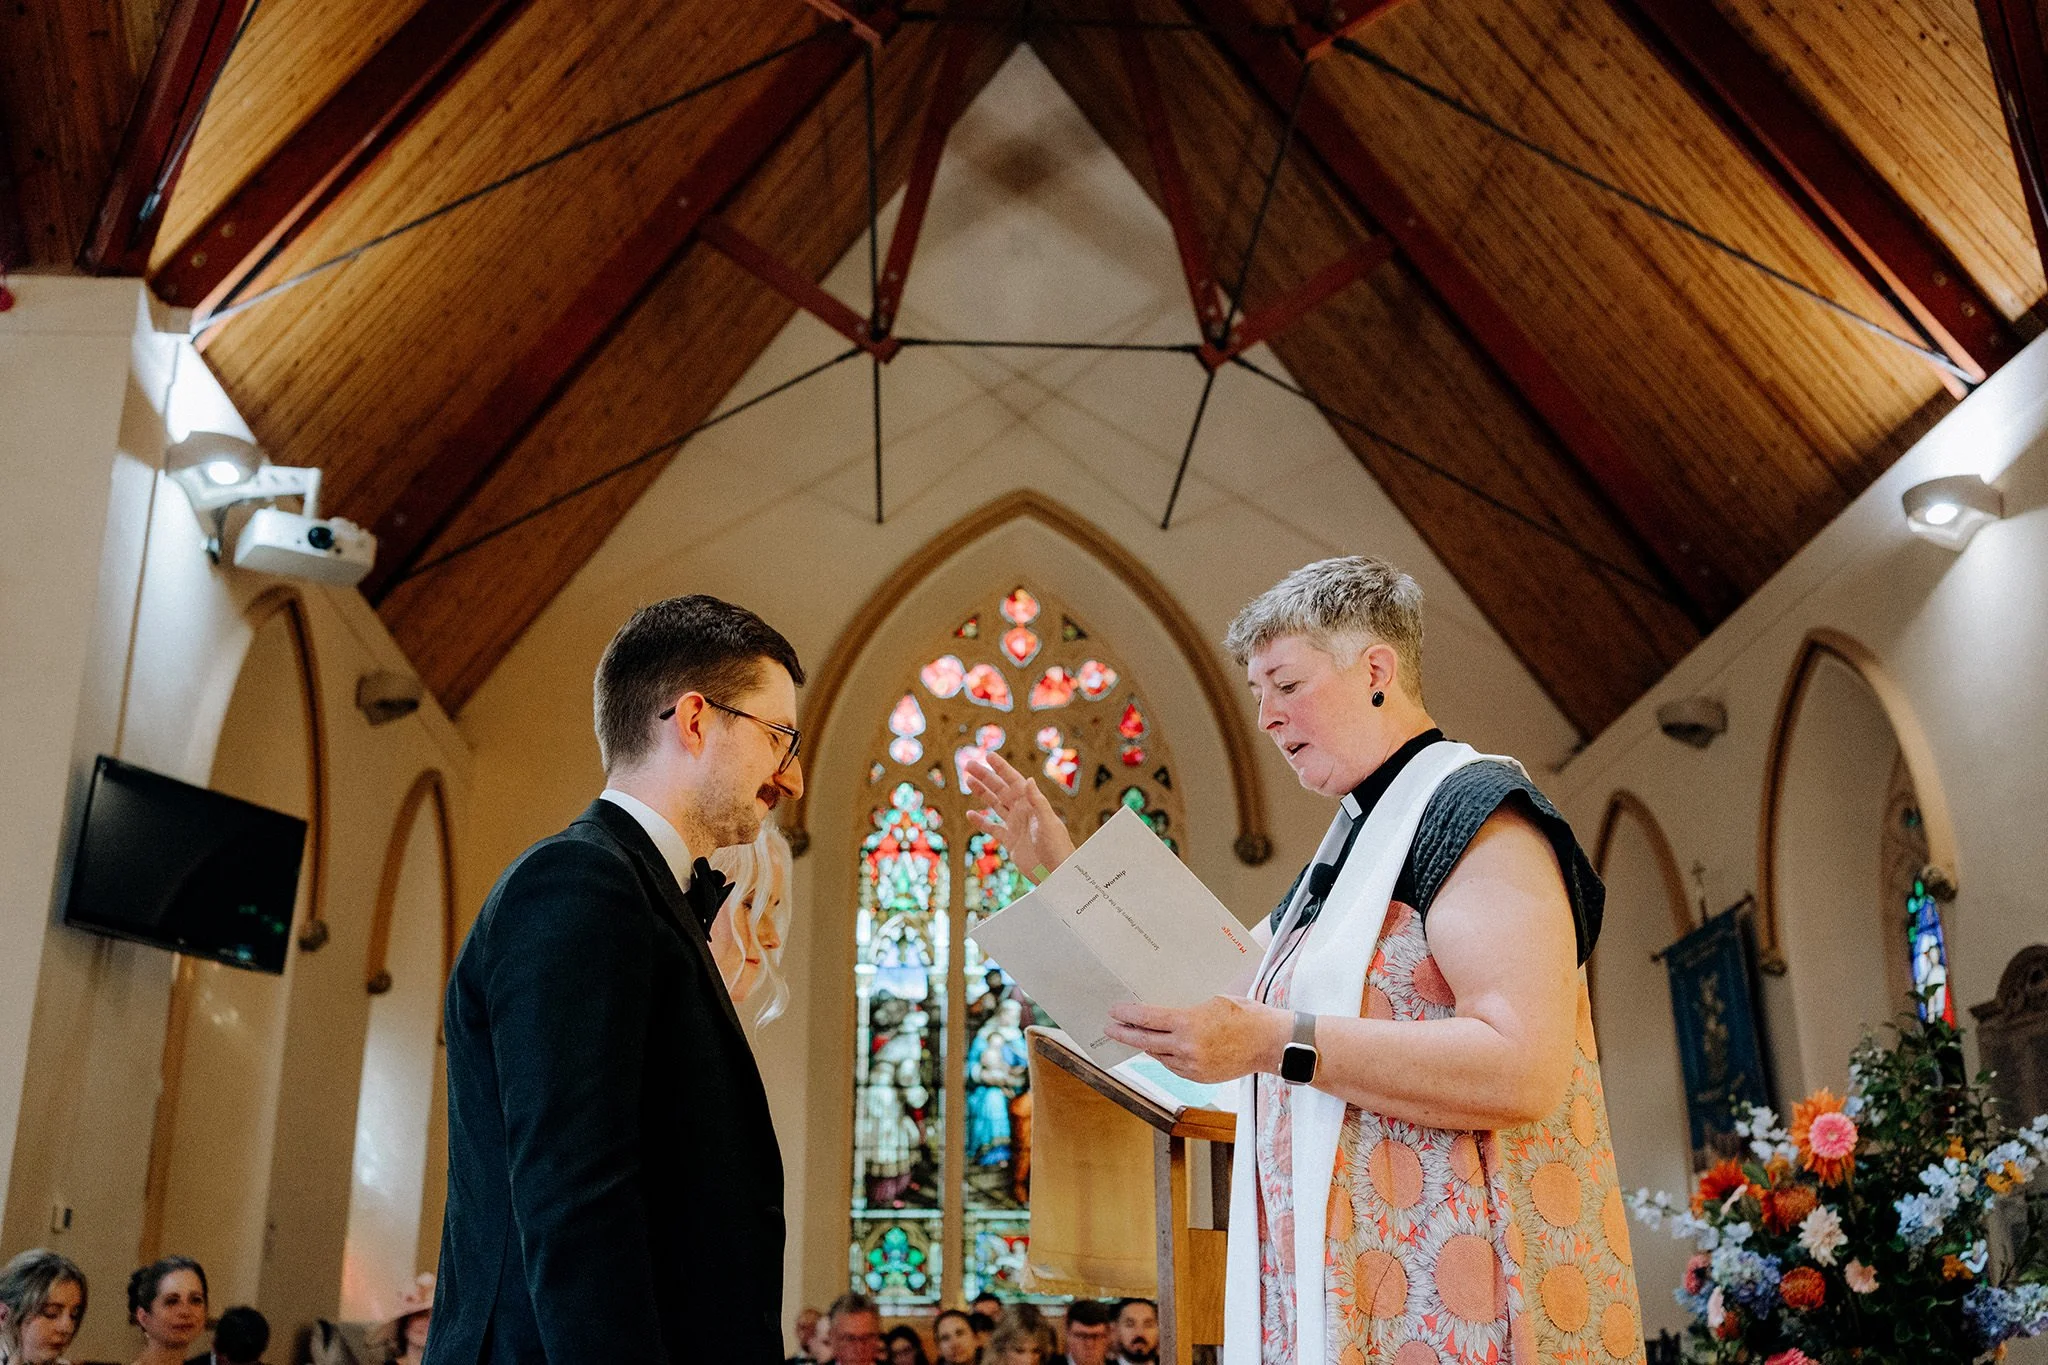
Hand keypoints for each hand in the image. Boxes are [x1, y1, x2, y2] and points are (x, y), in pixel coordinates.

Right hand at [961, 750, 1075, 878]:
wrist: (1056, 873)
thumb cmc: (1057, 847)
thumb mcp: (1048, 823)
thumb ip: (1038, 802)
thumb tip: (1028, 779)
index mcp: (1031, 804)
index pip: (1013, 781)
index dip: (1001, 768)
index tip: (988, 755)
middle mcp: (1022, 811)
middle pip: (1000, 789)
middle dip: (985, 776)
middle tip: (968, 764)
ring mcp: (1015, 825)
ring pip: (995, 804)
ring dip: (982, 793)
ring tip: (968, 781)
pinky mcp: (1010, 841)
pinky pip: (992, 828)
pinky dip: (981, 822)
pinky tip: (970, 814)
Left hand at [1104, 996, 1292, 1083]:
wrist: (1271, 1043)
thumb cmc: (1247, 1015)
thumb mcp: (1215, 1000)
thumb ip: (1189, 1008)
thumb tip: (1167, 1008)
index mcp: (1189, 1023)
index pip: (1148, 1019)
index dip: (1128, 1015)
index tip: (1115, 1011)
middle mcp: (1186, 1047)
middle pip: (1146, 1041)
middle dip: (1125, 1034)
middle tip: (1110, 1029)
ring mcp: (1192, 1065)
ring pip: (1159, 1055)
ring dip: (1146, 1046)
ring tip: (1134, 1037)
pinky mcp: (1200, 1076)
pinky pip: (1174, 1066)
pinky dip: (1165, 1057)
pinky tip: (1161, 1049)